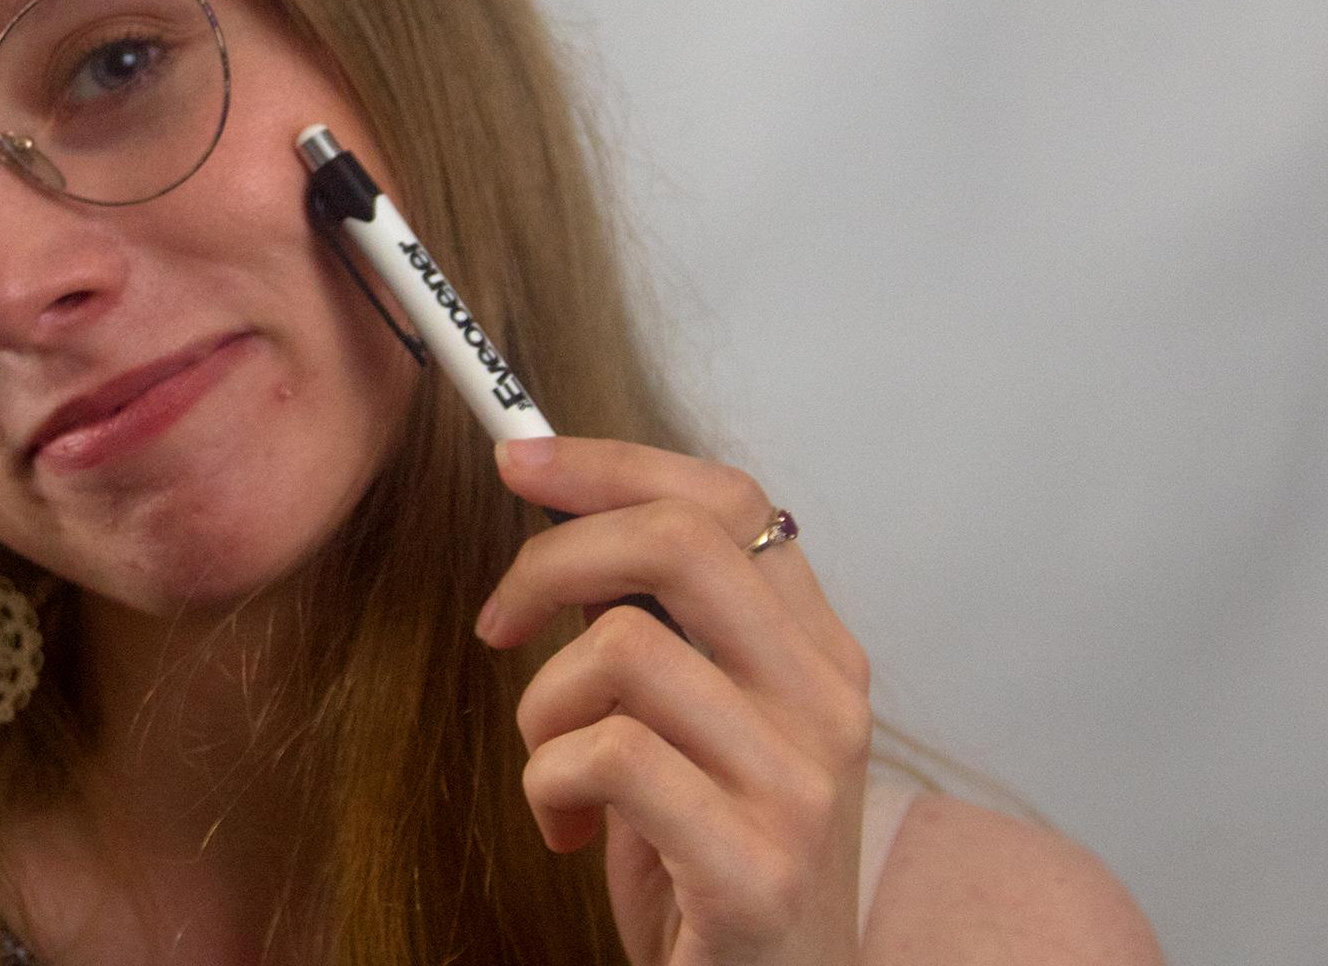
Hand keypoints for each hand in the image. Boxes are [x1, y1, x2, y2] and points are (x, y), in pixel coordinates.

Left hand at [476, 437, 871, 965]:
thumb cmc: (711, 860)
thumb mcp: (695, 725)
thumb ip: (660, 628)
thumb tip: (566, 515)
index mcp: (818, 653)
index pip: (727, 498)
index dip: (610, 462)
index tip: (517, 460)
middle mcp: (828, 703)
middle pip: (678, 542)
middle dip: (552, 559)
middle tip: (500, 622)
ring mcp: (801, 786)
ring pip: (622, 651)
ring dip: (543, 709)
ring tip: (557, 771)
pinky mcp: (756, 868)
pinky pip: (608, 758)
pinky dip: (551, 785)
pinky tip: (571, 832)